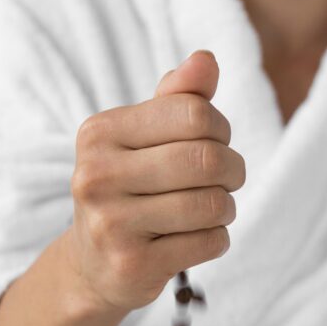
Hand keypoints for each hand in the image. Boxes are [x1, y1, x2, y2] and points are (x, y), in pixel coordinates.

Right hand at [65, 49, 245, 311]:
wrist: (93, 265)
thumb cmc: (130, 189)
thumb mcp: (145, 138)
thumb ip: (178, 98)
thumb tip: (205, 60)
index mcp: (99, 133)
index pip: (193, 113)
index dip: (220, 128)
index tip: (216, 143)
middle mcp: (96, 176)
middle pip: (207, 159)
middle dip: (233, 170)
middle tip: (229, 179)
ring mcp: (110, 225)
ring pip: (211, 204)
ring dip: (227, 207)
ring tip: (215, 210)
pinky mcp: (133, 265)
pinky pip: (209, 242)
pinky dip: (218, 239)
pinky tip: (200, 239)